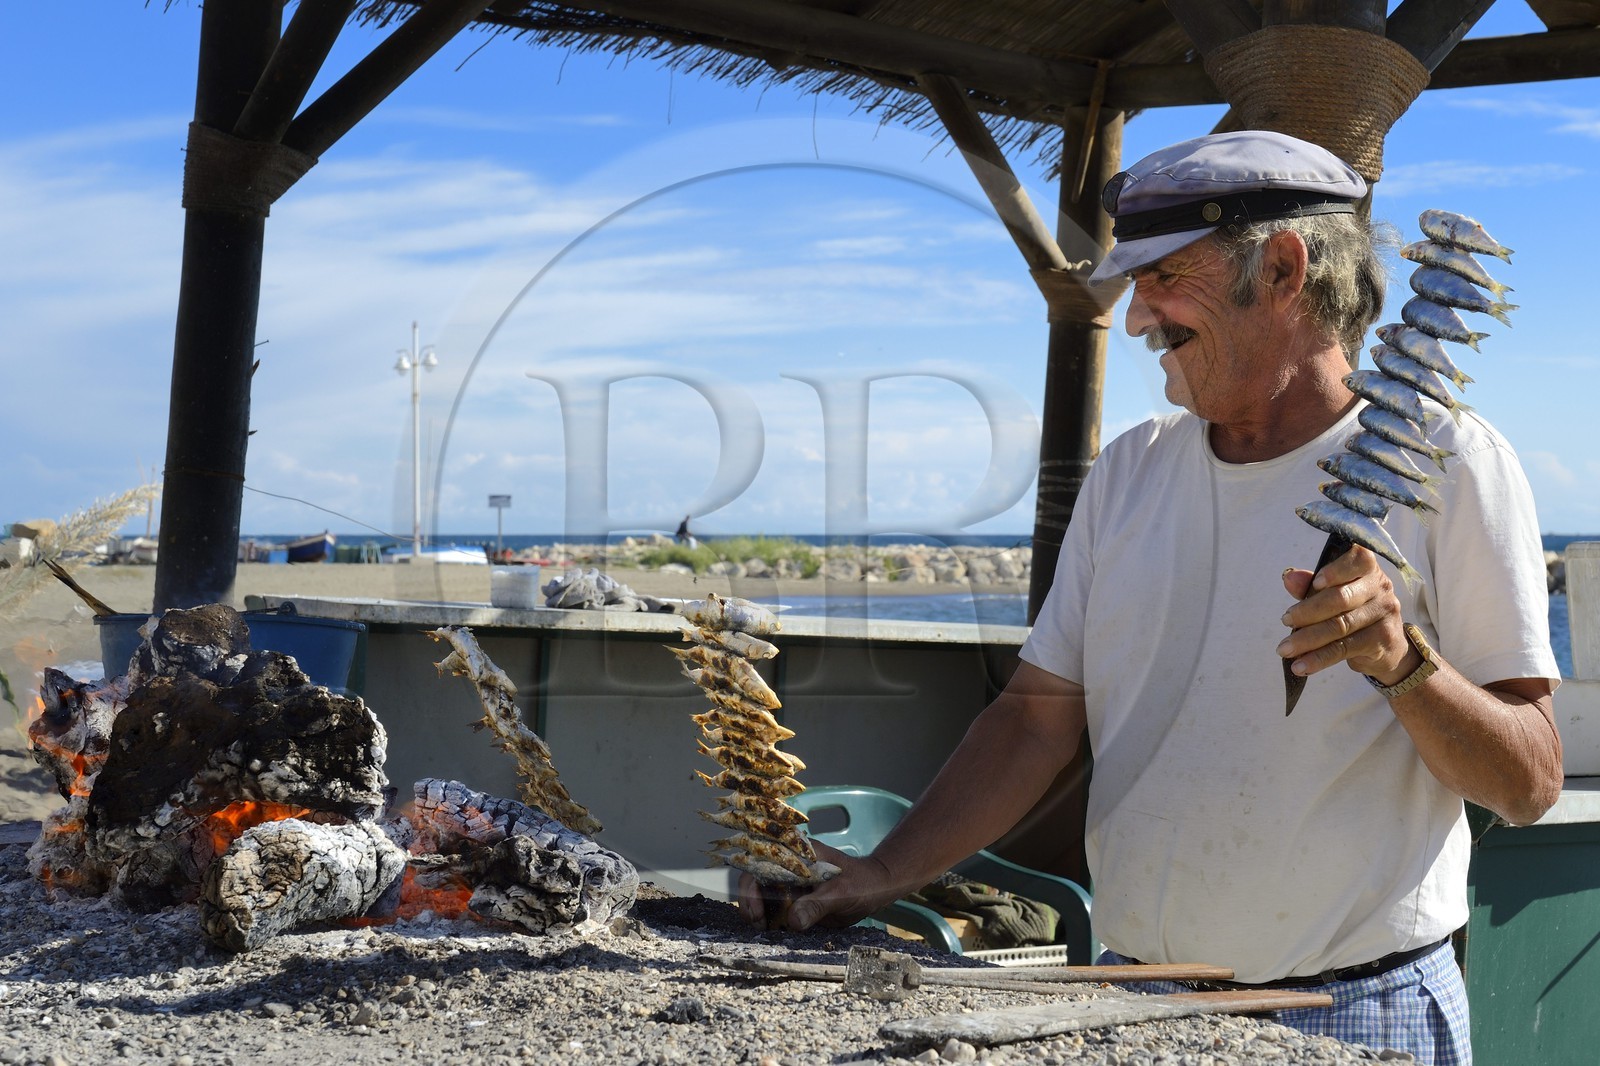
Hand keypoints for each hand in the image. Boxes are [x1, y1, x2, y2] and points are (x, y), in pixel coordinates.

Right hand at [736, 842, 901, 931]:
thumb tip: (793, 921)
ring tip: (763, 930)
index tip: (756, 909)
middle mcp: (789, 866)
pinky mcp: (796, 900)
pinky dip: (770, 920)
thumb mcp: (840, 893)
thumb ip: (816, 905)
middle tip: (757, 924)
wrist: (877, 889)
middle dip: (750, 902)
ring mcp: (792, 883)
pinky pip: (776, 909)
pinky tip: (772, 931)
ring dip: (758, 913)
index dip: (750, 885)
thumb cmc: (861, 882)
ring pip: (762, 896)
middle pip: (755, 880)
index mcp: (796, 854)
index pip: (760, 862)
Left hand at [1278, 545, 1417, 685]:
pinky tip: (1301, 665)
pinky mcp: (1382, 640)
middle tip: (1285, 620)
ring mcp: (1384, 614)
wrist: (1389, 646)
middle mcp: (1380, 589)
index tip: (1315, 583)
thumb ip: (1311, 586)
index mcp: (1367, 569)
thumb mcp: (1335, 594)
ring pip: (1340, 626)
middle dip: (1308, 611)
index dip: (1336, 571)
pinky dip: (1318, 658)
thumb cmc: (1355, 611)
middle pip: (1341, 598)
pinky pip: (1344, 649)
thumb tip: (1289, 577)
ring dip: (1307, 639)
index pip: (1357, 560)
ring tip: (1284, 649)